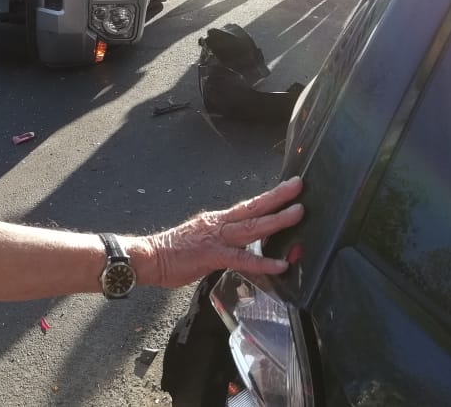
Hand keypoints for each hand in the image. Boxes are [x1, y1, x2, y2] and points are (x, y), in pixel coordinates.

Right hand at [145, 177, 303, 287]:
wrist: (150, 257)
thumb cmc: (174, 252)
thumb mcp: (203, 240)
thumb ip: (225, 242)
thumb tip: (243, 245)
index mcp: (218, 220)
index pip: (248, 205)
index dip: (269, 197)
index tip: (288, 187)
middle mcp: (219, 224)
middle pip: (253, 208)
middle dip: (278, 197)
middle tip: (299, 185)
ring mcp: (217, 238)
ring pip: (252, 227)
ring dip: (276, 220)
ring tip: (298, 213)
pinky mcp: (212, 255)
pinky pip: (242, 259)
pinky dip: (262, 261)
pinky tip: (280, 264)